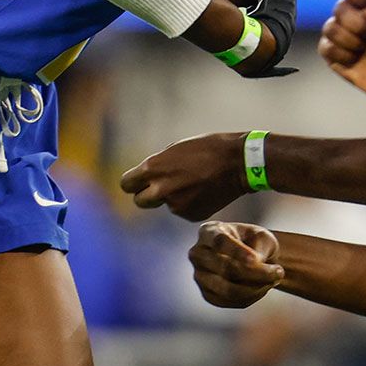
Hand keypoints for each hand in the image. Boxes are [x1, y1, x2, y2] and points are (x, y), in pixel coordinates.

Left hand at [120, 132, 249, 219]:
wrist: (239, 163)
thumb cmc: (208, 149)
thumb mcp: (175, 150)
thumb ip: (158, 166)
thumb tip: (149, 179)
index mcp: (153, 169)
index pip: (127, 184)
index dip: (133, 183)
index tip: (139, 182)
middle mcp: (161, 190)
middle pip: (139, 201)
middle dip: (147, 195)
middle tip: (161, 187)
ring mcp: (176, 205)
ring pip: (165, 205)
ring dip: (173, 198)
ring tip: (194, 183)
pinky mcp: (191, 215)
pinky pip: (183, 211)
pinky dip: (190, 204)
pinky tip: (204, 191)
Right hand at [190, 221, 284, 308]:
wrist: (251, 257)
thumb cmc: (254, 241)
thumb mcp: (263, 236)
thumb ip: (260, 246)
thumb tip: (256, 264)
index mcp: (209, 231)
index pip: (220, 242)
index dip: (238, 252)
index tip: (257, 260)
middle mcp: (198, 254)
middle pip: (224, 268)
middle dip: (256, 273)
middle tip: (280, 272)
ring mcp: (199, 276)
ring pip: (228, 289)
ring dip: (257, 287)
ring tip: (274, 280)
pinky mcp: (208, 294)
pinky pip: (231, 301)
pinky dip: (252, 297)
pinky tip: (263, 287)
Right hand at [318, 0, 365, 102]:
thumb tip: (357, 2)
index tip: (364, 3)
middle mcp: (351, 16)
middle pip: (339, 8)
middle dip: (356, 24)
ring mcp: (340, 33)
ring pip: (330, 28)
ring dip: (351, 42)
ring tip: (363, 50)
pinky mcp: (331, 52)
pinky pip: (326, 47)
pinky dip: (343, 56)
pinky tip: (354, 60)